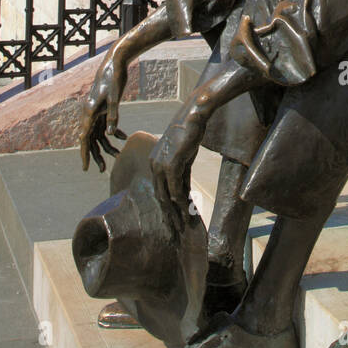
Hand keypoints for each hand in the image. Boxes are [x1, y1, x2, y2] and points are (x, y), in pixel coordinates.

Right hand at [80, 50, 127, 171]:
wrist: (115, 63)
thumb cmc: (114, 79)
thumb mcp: (115, 98)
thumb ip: (113, 116)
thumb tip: (111, 135)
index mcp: (89, 112)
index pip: (84, 139)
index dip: (84, 154)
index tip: (85, 168)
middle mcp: (89, 114)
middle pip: (90, 139)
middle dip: (96, 155)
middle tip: (103, 169)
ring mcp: (95, 111)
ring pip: (98, 134)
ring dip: (106, 145)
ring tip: (117, 155)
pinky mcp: (102, 108)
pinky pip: (104, 125)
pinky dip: (112, 132)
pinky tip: (123, 136)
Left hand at [150, 110, 204, 237]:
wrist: (193, 116)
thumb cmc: (189, 133)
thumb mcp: (184, 157)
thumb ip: (181, 175)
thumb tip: (183, 194)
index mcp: (154, 163)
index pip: (158, 190)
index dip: (166, 207)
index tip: (173, 220)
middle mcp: (154, 165)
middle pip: (159, 197)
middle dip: (168, 215)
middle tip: (175, 230)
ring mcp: (161, 165)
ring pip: (166, 196)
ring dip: (175, 212)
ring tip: (182, 226)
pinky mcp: (172, 164)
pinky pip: (176, 188)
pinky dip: (181, 201)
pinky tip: (187, 211)